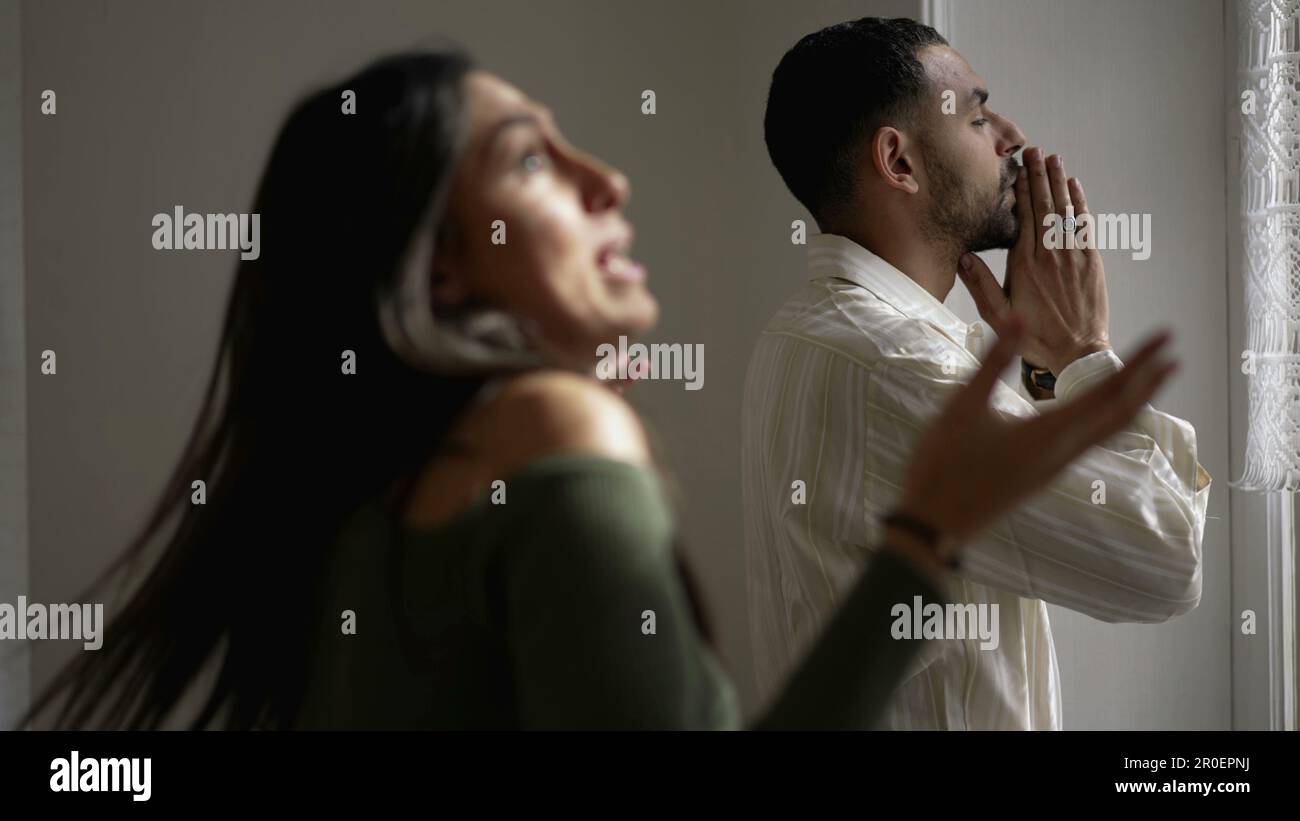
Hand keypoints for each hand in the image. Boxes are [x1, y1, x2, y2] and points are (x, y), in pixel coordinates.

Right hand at [890, 316, 1175, 565]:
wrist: (935, 525)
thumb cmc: (944, 465)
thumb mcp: (962, 406)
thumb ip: (993, 362)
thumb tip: (1020, 319)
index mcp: (1049, 432)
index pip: (1108, 391)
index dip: (1141, 363)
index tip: (1166, 339)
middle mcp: (1063, 452)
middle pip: (1121, 415)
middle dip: (1150, 383)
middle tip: (1173, 354)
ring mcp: (1055, 467)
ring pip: (1109, 432)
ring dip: (1134, 403)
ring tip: (1151, 381)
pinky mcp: (1044, 475)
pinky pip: (1092, 442)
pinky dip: (1111, 420)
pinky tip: (1103, 413)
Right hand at [956, 147, 1110, 375]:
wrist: (1078, 352)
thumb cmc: (1034, 336)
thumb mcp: (997, 316)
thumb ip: (980, 285)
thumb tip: (963, 257)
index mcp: (1025, 264)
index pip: (1024, 216)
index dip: (1022, 189)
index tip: (1019, 167)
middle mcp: (1050, 253)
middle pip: (1045, 205)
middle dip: (1040, 175)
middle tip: (1035, 151)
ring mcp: (1074, 255)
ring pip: (1066, 209)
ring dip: (1060, 181)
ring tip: (1054, 159)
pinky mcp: (1091, 262)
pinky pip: (1084, 224)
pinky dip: (1080, 203)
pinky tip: (1075, 187)